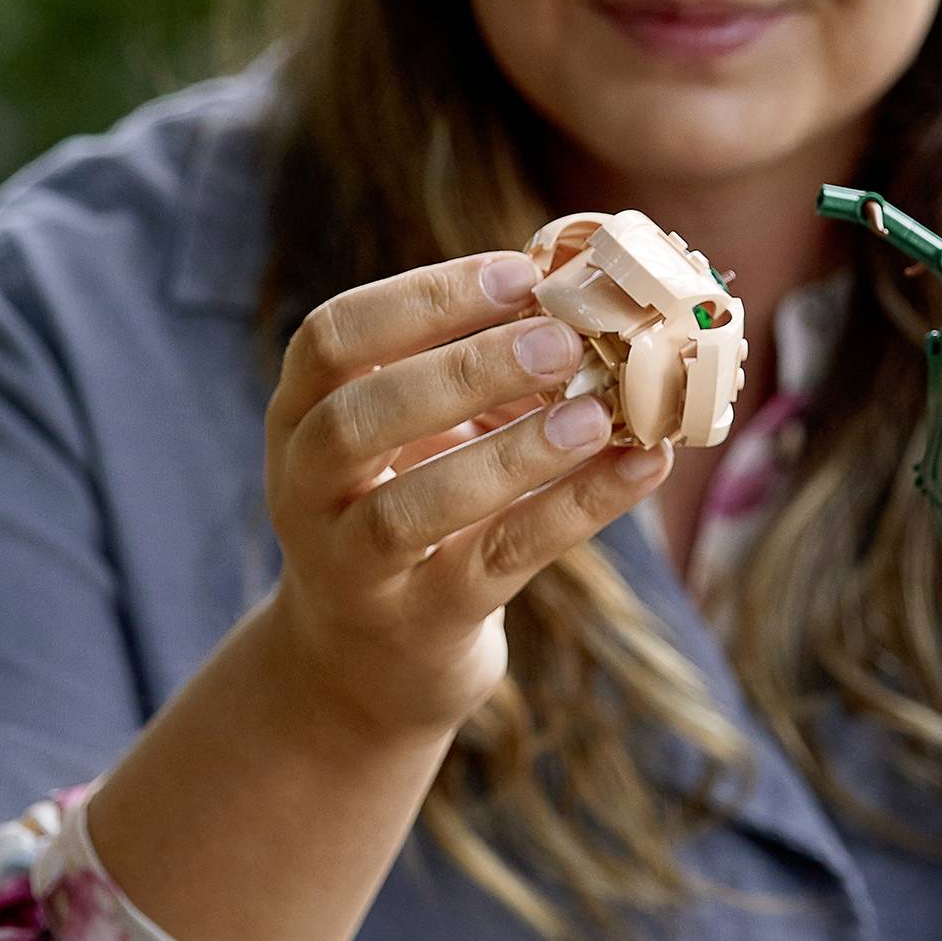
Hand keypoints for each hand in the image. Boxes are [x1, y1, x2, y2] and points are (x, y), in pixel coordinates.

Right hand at [263, 250, 671, 742]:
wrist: (364, 666)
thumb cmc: (407, 511)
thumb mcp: (412, 435)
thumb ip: (470, 369)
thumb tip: (583, 288)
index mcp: (300, 416)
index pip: (332, 338)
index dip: (422, 299)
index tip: (517, 275)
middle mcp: (306, 489)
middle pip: (359, 417)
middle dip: (461, 370)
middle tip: (561, 340)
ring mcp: (354, 566)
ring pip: (416, 506)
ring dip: (512, 454)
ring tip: (597, 414)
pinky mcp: (420, 623)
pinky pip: (497, 560)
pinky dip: (574, 509)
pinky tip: (641, 467)